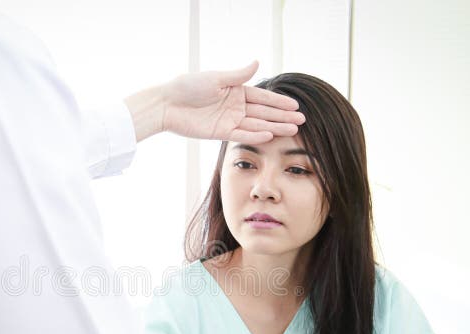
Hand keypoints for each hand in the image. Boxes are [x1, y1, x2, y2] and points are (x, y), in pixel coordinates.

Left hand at [125, 61, 304, 143]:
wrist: (168, 104)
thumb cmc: (189, 86)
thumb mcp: (216, 78)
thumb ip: (238, 75)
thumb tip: (258, 62)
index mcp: (236, 91)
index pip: (263, 97)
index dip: (279, 102)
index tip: (296, 106)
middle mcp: (236, 106)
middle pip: (264, 112)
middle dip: (282, 117)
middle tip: (301, 121)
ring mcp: (229, 120)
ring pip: (257, 124)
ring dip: (274, 127)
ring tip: (292, 130)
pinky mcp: (221, 133)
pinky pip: (242, 135)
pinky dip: (255, 135)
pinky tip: (269, 135)